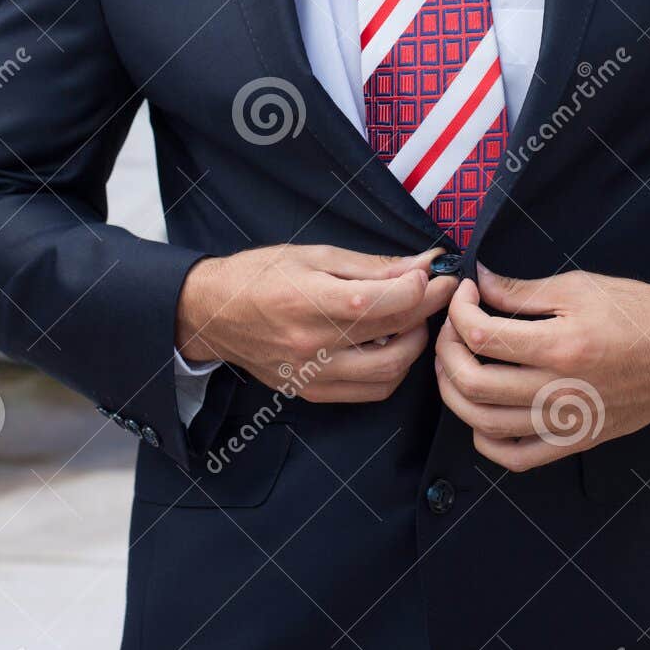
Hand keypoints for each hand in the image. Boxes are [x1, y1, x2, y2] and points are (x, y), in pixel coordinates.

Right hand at [176, 243, 456, 401]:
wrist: (213, 313)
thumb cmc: (261, 275)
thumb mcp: (316, 255)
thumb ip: (372, 266)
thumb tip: (423, 265)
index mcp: (311, 302)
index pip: (385, 301)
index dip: (421, 287)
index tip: (433, 272)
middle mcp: (313, 346)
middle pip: (395, 337)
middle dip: (428, 312)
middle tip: (435, 292)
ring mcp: (314, 376)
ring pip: (391, 372)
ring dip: (414, 344)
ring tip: (411, 319)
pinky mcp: (314, 393)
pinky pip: (371, 391)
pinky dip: (392, 369)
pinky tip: (389, 344)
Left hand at [434, 262, 649, 470]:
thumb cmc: (636, 313)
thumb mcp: (579, 287)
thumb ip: (522, 290)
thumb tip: (478, 283)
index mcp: (560, 346)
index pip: (481, 334)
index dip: (459, 309)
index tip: (466, 293)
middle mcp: (558, 390)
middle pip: (472, 382)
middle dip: (446, 349)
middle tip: (452, 327)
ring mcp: (565, 423)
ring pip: (484, 422)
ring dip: (455, 392)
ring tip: (456, 363)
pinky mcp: (573, 442)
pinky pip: (515, 457)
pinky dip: (485, 440)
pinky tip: (480, 411)